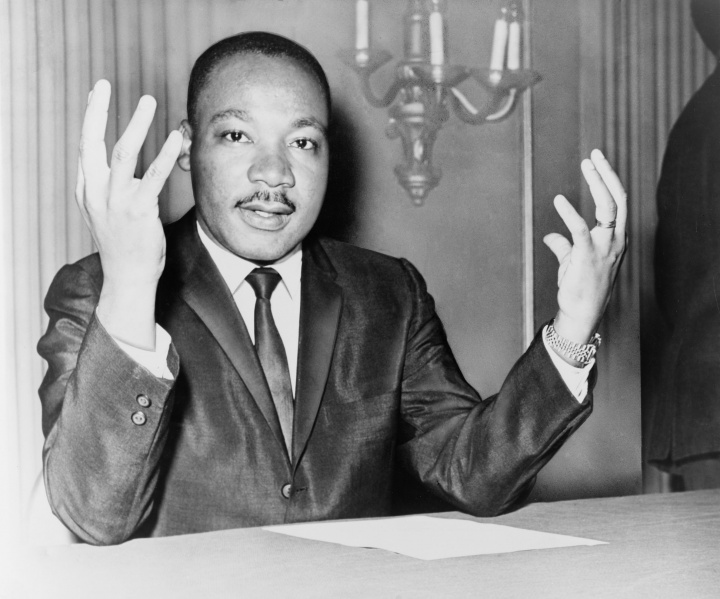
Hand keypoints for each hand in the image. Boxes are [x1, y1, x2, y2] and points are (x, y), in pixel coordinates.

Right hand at [76, 79, 181, 348]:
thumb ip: (110, 187)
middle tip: (102, 85)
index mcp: (88, 190)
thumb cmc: (123, 244)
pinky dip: (165, 154)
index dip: (90, 118)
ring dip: (136, 124)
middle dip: (95, 112)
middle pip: (92, 143)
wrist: (128, 277)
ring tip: (148, 102)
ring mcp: (116, 202)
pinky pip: (154, 176)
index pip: (85, 147)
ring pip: (123, 153)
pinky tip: (176, 138)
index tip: (96, 94)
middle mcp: (97, 193)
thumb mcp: (108, 212)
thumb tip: (126, 165)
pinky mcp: (139, 211)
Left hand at [543, 149, 626, 347]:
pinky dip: (570, 213)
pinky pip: (581, 230)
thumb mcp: (572, 263)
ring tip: (586, 164)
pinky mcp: (588, 257)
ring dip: (598, 183)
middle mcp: (616, 240)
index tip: (598, 162)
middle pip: (619, 199)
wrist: (581, 313)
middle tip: (595, 155)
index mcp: (616, 238)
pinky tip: (558, 200)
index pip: (618, 203)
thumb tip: (550, 236)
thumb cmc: (579, 288)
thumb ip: (563, 246)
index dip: (609, 181)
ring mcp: (605, 248)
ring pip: (609, 208)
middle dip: (608, 174)